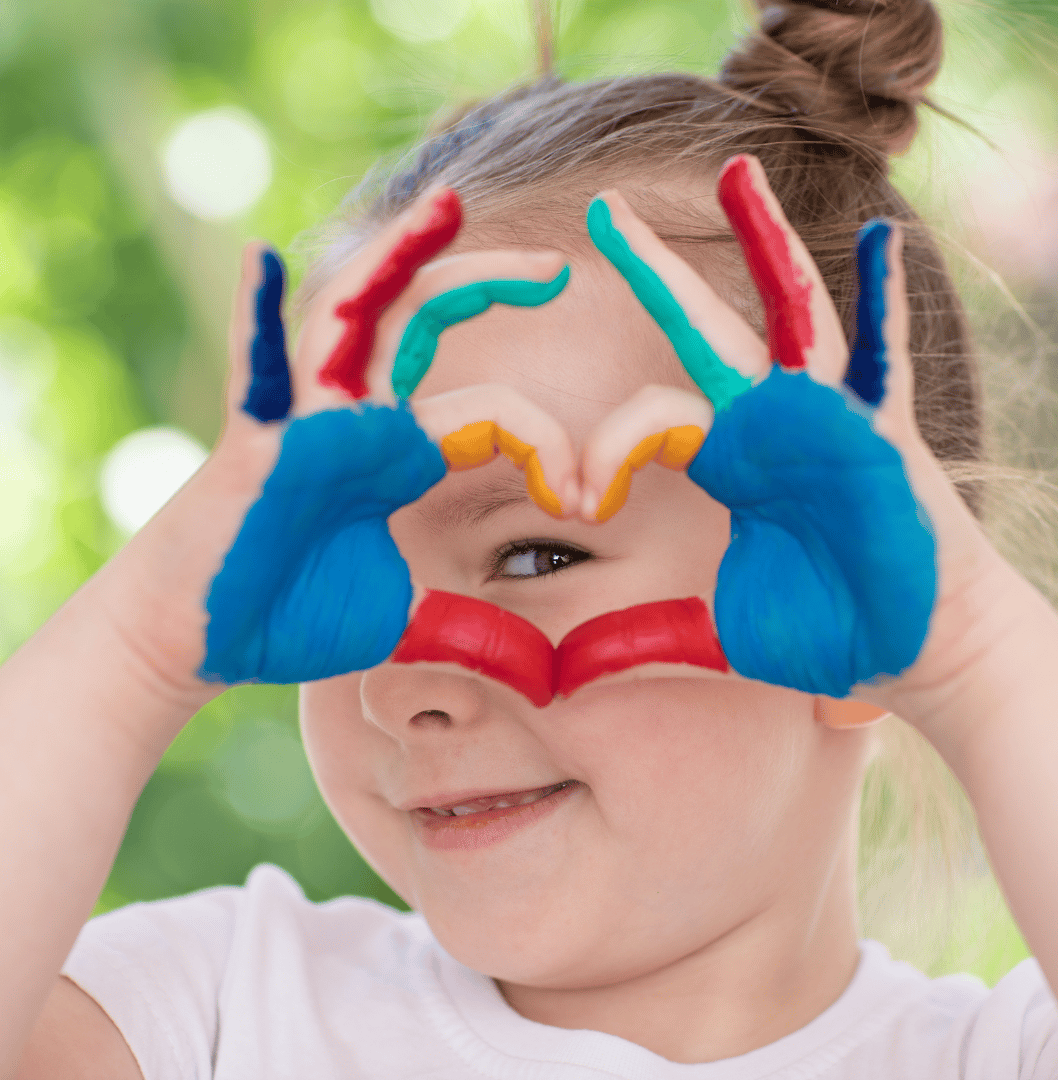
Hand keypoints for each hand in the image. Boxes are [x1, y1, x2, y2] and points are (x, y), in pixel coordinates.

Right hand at [100, 188, 576, 695]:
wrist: (205, 638)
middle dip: (485, 283)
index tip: (587, 496)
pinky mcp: (256, 448)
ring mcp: (304, 422)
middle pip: (422, 323)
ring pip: (352, 316)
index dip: (548, 444)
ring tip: (446, 206)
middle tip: (559, 269)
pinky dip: (253, 316)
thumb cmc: (297, 614)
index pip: (491, 413)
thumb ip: (473, 627)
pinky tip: (261, 259)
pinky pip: (253, 372)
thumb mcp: (407, 616)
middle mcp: (357, 419)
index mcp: (400, 451)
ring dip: (395, 258)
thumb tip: (546, 673)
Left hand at [579, 154, 1004, 705]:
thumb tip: (565, 673)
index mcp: (728, 459)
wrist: (914, 653)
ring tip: (736, 171)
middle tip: (603, 208)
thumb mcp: (717, 634)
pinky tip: (881, 237)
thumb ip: (646, 638)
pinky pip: (886, 360)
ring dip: (766, 244)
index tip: (579, 505)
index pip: (648, 420)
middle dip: (655, 269)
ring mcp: (831, 419)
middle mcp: (771, 423)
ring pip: (791, 316)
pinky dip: (886, 302)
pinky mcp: (885, 435)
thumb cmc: (824, 633)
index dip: (604, 453)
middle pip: (705, 328)